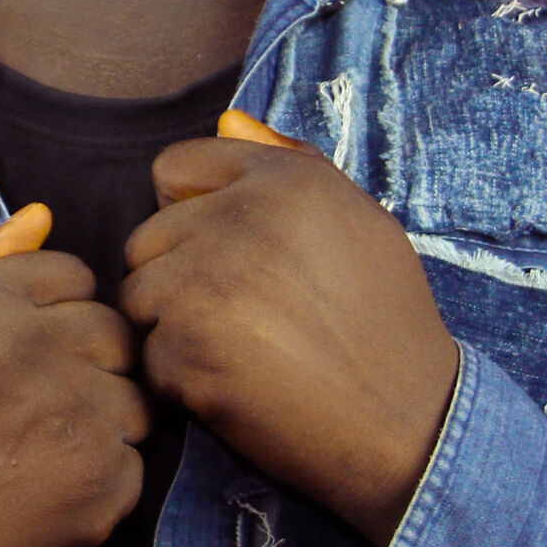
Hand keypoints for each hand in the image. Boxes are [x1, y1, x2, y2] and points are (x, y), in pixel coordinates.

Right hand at [0, 204, 147, 546]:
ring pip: (132, 395)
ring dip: (99, 420)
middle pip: (111, 330)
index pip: (72, 274)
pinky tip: (47, 492)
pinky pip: (133, 460)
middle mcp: (35, 350)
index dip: (47, 317)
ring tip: (37, 451)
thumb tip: (42, 214)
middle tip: (29, 409)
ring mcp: (76, 417)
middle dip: (83, 363)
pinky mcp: (103, 482)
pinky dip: (100, 478)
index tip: (14, 357)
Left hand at [119, 111, 458, 545]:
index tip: (220, 251)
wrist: (407, 424)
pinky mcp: (185, 351)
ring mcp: (206, 285)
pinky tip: (237, 387)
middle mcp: (239, 220)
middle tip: (238, 315)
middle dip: (178, 275)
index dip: (188, 211)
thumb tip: (226, 121)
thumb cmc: (386, 322)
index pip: (172, 168)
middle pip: (147, 237)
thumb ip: (290, 166)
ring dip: (173, 326)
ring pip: (139, 296)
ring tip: (238, 350)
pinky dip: (181, 378)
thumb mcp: (359, 222)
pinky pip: (150, 355)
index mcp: (283, 181)